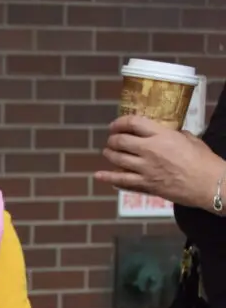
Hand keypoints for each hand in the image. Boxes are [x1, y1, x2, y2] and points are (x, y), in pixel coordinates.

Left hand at [96, 115, 223, 210]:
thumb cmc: (203, 160)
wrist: (208, 183)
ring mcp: (146, 168)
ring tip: (107, 152)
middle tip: (112, 139)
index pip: (134, 123)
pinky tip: (100, 175)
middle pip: (121, 141)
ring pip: (118, 159)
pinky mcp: (146, 185)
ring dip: (110, 154)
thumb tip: (167, 133)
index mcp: (161, 135)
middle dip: (113, 139)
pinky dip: (108, 177)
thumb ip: (174, 134)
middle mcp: (149, 150)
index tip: (115, 124)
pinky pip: (122, 181)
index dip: (120, 122)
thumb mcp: (189, 138)